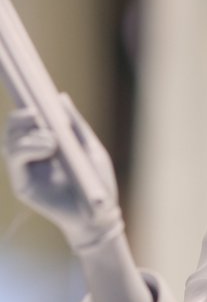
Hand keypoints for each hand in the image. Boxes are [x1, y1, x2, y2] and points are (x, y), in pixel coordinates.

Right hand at [3, 96, 122, 252]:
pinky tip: (49, 147)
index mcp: (45, 143)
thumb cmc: (98, 183)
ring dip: (29, 134)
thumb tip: (59, 97)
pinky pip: (16, 160)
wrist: (100, 215)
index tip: (29, 86)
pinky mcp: (22, 185)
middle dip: (23, 116)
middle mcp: (31, 155)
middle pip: (13, 127)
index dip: (25, 102)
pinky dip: (30, 147)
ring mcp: (24, 170)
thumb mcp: (90, 148)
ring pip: (10, 141)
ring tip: (53, 140)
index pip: (26, 119)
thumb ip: (75, 125)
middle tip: (40, 114)